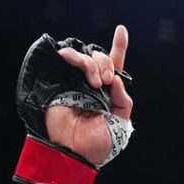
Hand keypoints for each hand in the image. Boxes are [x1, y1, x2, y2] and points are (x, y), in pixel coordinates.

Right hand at [47, 25, 133, 164]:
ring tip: (94, 83)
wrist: (74, 153)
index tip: (121, 30)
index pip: (115, 67)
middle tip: (105, 83)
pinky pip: (67, 57)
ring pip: (86, 56)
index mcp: (109, 94)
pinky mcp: (60, 80)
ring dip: (93, 64)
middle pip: (101, 58)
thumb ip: (124, 101)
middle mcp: (92, 85)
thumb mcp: (120, 125)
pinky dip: (75, 56)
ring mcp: (75, 82)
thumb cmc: (97, 145)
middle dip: (106, 64)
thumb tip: (117, 80)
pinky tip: (77, 68)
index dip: (119, 47)